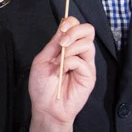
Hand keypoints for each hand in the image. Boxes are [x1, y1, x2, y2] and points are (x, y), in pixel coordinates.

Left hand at [26, 17, 96, 131]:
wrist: (46, 108)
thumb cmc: (42, 87)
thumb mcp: (42, 60)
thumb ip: (54, 44)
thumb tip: (63, 26)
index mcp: (67, 47)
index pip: (76, 26)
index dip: (70, 23)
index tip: (60, 30)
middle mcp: (78, 53)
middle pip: (88, 30)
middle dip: (74, 31)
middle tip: (62, 41)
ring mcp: (85, 64)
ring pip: (88, 43)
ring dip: (71, 48)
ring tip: (59, 60)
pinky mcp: (89, 75)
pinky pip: (82, 61)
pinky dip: (70, 62)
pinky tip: (62, 71)